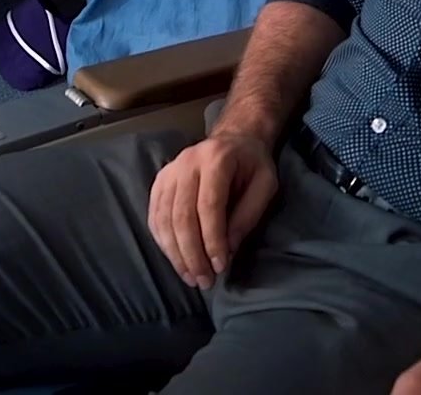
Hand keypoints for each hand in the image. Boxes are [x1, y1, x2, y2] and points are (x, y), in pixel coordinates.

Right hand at [146, 129, 277, 288]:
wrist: (233, 139)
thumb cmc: (252, 164)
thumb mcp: (266, 185)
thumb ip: (249, 215)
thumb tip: (228, 249)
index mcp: (216, 159)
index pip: (209, 205)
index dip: (212, 240)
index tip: (220, 266)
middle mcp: (186, 163)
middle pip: (182, 216)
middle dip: (192, 254)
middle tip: (204, 281)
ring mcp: (169, 172)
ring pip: (164, 219)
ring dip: (176, 254)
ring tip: (191, 277)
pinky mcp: (159, 182)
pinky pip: (154, 217)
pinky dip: (163, 242)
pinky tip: (176, 260)